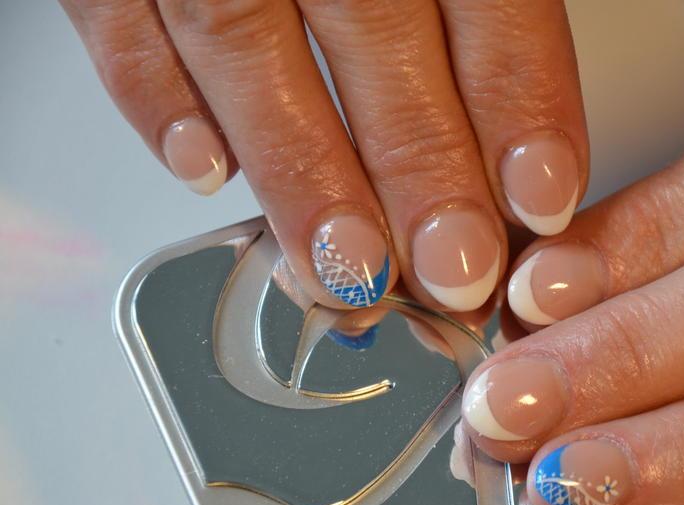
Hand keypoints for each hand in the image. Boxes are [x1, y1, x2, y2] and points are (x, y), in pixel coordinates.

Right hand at [61, 0, 586, 311]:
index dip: (517, 105)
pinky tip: (205, 175)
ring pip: (245, 42)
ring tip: (347, 270)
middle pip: (375, 34)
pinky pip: (116, 17)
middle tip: (453, 269)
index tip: (539, 200)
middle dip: (419, 168)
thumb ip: (469, 6)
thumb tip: (511, 147)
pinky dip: (158, 99)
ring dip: (301, 172)